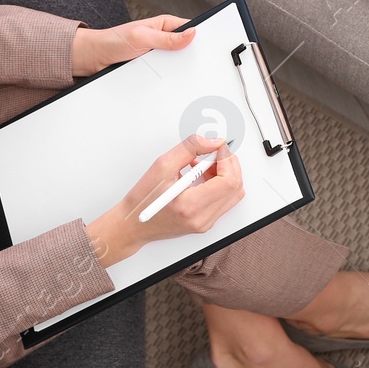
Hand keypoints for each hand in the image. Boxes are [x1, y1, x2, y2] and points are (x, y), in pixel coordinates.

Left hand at [73, 14, 194, 77]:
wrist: (94, 58)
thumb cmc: (113, 41)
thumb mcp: (142, 37)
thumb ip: (166, 38)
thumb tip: (191, 34)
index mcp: (164, 24)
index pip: (190, 29)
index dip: (200, 38)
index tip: (208, 48)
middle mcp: (163, 38)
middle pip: (185, 48)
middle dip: (189, 57)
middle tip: (194, 66)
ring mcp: (157, 52)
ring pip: (176, 62)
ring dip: (177, 69)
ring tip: (178, 74)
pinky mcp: (151, 66)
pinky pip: (165, 72)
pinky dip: (166, 77)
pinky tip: (168, 82)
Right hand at [85, 134, 243, 267]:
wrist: (133, 225)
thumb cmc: (143, 199)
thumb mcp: (162, 166)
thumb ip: (190, 148)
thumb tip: (213, 142)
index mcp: (191, 206)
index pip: (228, 181)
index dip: (228, 159)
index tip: (219, 147)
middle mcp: (202, 218)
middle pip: (235, 187)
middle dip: (228, 164)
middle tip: (214, 151)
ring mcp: (206, 223)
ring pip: (232, 194)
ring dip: (224, 173)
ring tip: (202, 163)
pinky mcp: (205, 222)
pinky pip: (223, 200)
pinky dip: (218, 184)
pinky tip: (201, 175)